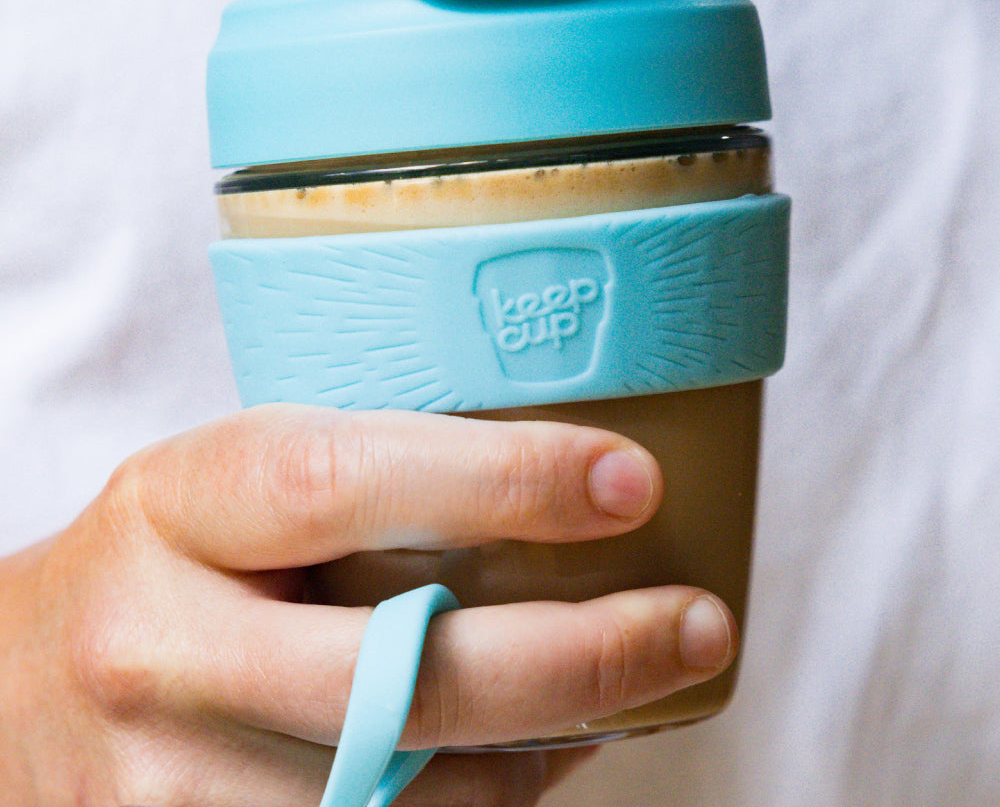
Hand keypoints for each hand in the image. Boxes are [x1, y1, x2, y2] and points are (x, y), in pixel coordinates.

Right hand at [0, 405, 736, 805]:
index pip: (346, 477)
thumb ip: (370, 490)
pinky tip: (534, 754)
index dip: (501, 479)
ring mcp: (165, 788)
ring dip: (547, 749)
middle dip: (577, 657)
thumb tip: (564, 516)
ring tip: (632, 684)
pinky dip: (489, 806)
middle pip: (399, 675)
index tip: (630, 481)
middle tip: (697, 621)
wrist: (10, 695)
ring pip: (410, 800)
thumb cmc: (168, 561)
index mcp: (180, 505)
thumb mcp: (236, 483)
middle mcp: (159, 647)